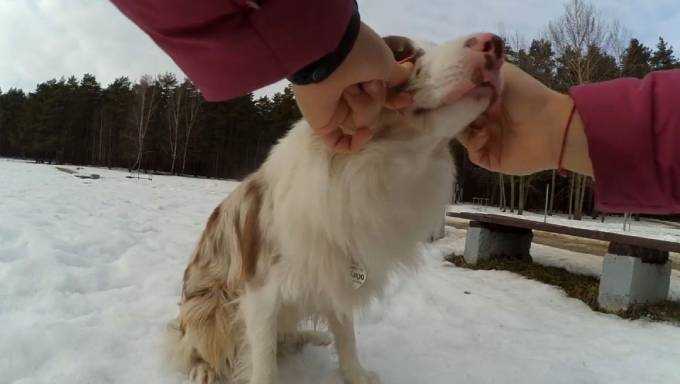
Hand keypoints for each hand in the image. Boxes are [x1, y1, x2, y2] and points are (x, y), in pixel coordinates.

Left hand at [292, 22, 413, 152]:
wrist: (326, 53)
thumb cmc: (357, 52)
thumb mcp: (384, 60)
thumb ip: (394, 73)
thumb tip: (406, 72)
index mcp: (358, 75)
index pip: (379, 94)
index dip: (393, 99)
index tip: (407, 100)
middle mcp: (346, 90)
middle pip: (372, 108)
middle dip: (375, 96)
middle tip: (367, 81)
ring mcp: (334, 107)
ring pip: (361, 121)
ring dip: (362, 105)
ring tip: (348, 88)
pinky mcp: (323, 123)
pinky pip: (339, 143)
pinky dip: (354, 143)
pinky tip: (365, 133)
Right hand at [458, 63, 592, 175]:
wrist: (552, 125)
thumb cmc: (529, 96)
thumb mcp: (503, 74)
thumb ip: (479, 71)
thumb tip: (456, 76)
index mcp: (487, 102)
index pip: (460, 101)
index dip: (452, 97)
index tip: (444, 92)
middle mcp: (486, 121)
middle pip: (458, 118)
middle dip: (455, 113)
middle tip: (455, 106)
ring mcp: (488, 141)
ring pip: (463, 136)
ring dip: (464, 127)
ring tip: (475, 119)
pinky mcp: (491, 159)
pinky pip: (474, 153)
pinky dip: (475, 143)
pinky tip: (485, 134)